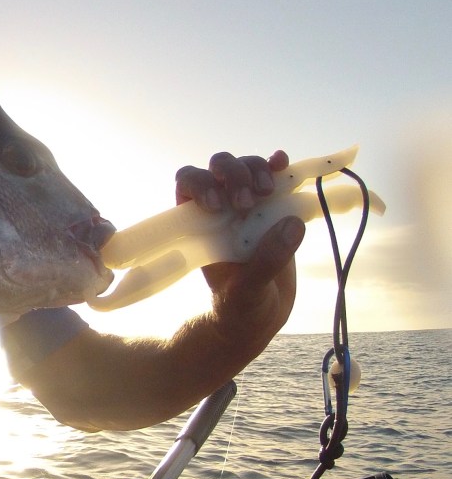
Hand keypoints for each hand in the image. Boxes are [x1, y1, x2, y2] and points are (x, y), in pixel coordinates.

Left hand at [175, 150, 302, 351]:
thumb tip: (291, 225)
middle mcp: (220, 207)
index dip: (201, 185)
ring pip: (246, 167)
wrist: (259, 314)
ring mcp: (248, 204)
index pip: (187, 184)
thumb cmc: (240, 305)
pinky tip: (282, 163)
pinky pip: (274, 177)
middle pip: (219, 168)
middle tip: (248, 203)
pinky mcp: (274, 207)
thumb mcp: (248, 291)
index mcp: (198, 223)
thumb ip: (265, 262)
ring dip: (257, 170)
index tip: (218, 206)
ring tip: (269, 192)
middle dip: (233, 175)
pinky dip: (278, 166)